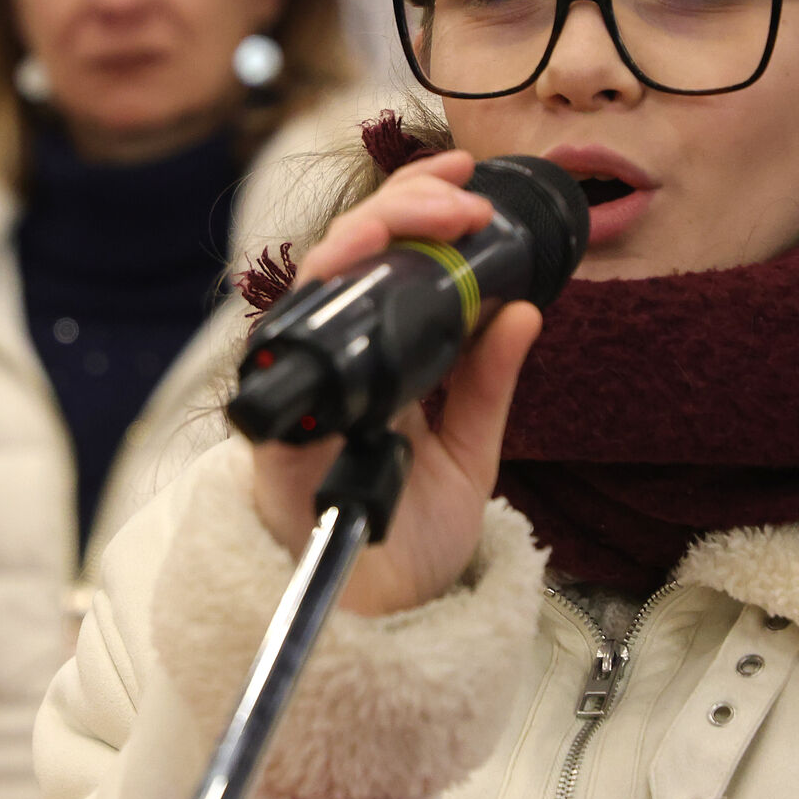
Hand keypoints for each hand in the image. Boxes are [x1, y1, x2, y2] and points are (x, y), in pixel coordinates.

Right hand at [251, 150, 541, 615]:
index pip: (388, 263)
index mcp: (381, 360)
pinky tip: (350, 276)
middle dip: (398, 212)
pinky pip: (280, 362)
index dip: (416, 207)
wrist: (381, 621)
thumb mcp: (470, 452)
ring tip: (417, 222)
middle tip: (457, 202)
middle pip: (346, 259)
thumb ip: (488, 384)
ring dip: (359, 243)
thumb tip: (523, 310)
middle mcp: (335, 364)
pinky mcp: (275, 434)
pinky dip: (314, 314)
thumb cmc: (409, 537)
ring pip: (308, 290)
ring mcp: (301, 393)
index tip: (464, 176)